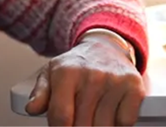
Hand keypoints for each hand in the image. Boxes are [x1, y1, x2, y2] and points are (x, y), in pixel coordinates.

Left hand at [23, 34, 144, 125]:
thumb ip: (40, 93)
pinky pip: (125, 122)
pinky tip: (111, 112)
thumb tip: (32, 108)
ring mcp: (114, 82)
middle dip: (79, 126)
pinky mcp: (134, 87)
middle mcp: (92, 76)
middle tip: (79, 118)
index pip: (61, 118)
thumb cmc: (76, 66)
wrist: (106, 47)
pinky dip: (118, 123)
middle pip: (82, 126)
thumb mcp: (51, 73)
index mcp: (67, 73)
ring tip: (93, 115)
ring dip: (98, 126)